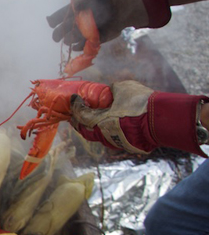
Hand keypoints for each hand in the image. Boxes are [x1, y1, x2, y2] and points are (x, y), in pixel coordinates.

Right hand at [47, 0, 170, 49]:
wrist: (126, 4)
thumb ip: (80, 0)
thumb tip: (73, 7)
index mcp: (76, 9)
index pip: (61, 15)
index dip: (54, 20)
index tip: (52, 23)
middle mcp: (80, 20)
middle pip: (64, 29)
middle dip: (59, 33)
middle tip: (56, 37)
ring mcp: (87, 30)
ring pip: (72, 38)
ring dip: (69, 39)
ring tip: (71, 38)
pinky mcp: (96, 38)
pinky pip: (84, 46)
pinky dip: (80, 46)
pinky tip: (78, 45)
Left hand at [70, 80, 207, 156]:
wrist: (161, 120)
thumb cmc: (141, 103)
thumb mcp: (124, 89)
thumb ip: (113, 90)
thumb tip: (110, 91)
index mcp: (99, 121)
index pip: (81, 115)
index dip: (75, 106)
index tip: (74, 99)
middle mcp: (104, 135)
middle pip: (84, 130)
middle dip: (78, 122)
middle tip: (75, 114)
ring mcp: (115, 142)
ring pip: (97, 136)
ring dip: (91, 128)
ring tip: (89, 120)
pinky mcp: (126, 146)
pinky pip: (111, 138)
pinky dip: (106, 131)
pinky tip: (107, 126)